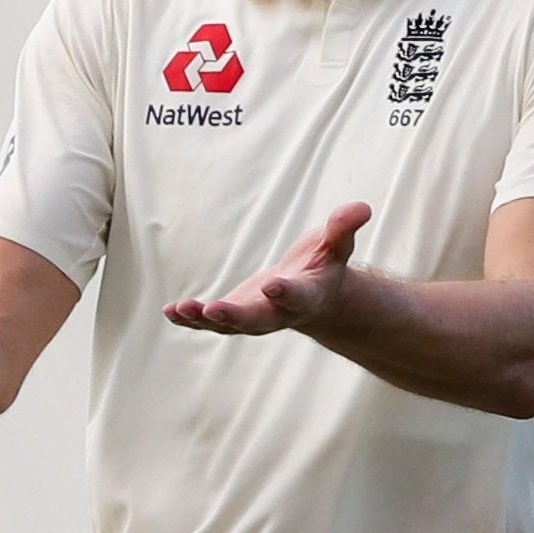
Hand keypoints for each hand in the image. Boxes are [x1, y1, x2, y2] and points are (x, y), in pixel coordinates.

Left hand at [164, 202, 371, 335]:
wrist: (314, 297)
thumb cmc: (324, 265)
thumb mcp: (336, 245)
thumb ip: (343, 228)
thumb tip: (362, 207)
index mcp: (307, 296)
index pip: (296, 297)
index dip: (286, 293)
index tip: (272, 284)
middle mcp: (279, 313)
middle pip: (257, 320)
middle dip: (235, 316)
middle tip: (214, 310)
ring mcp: (254, 317)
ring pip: (228, 325)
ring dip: (204, 320)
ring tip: (180, 310)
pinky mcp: (235, 315)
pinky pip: (211, 323)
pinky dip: (191, 320)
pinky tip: (171, 311)